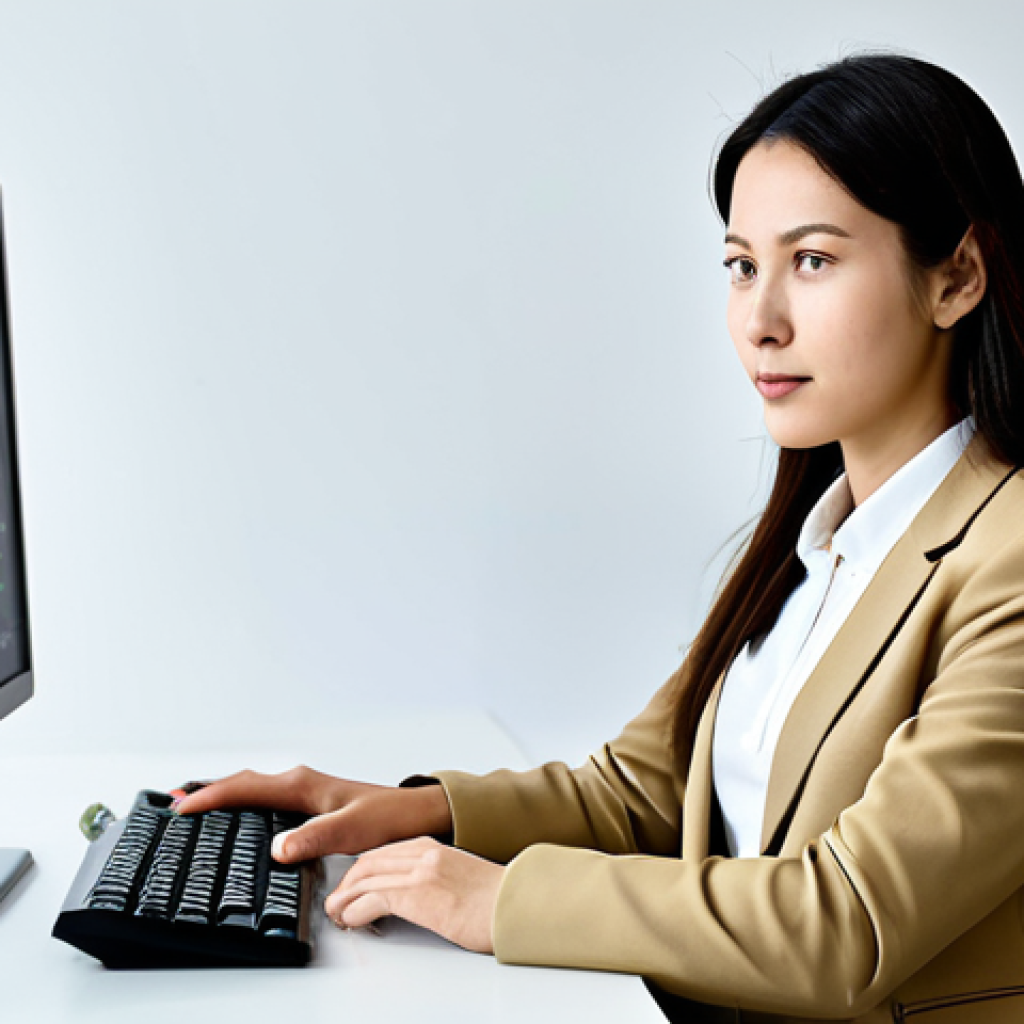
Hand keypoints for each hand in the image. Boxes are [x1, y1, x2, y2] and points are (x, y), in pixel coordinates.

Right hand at [173, 766, 452, 857]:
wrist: (415, 814)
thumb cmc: (388, 818)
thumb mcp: (351, 830)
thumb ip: (314, 838)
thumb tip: (277, 849)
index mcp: (302, 785)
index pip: (245, 787)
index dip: (210, 797)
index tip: (180, 808)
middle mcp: (298, 783)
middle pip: (241, 783)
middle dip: (206, 792)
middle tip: (170, 806)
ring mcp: (303, 792)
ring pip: (251, 790)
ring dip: (222, 798)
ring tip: (191, 810)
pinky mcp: (308, 804)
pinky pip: (263, 800)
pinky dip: (241, 805)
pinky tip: (236, 821)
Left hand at [328, 837, 503, 953]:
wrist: (517, 905)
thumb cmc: (497, 899)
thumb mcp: (461, 878)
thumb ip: (436, 879)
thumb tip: (420, 898)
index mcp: (434, 847)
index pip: (385, 852)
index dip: (361, 870)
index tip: (352, 884)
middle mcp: (424, 854)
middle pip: (369, 862)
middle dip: (347, 882)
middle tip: (337, 901)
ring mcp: (420, 872)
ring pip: (365, 878)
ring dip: (344, 898)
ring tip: (337, 913)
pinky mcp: (418, 894)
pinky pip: (372, 898)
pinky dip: (355, 910)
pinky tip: (351, 920)